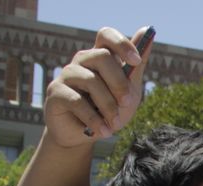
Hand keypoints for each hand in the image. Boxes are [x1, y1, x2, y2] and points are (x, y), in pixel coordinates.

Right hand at [45, 26, 151, 147]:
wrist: (83, 136)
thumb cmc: (108, 111)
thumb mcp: (128, 91)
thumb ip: (136, 66)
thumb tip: (147, 31)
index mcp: (100, 57)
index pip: (106, 35)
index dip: (122, 44)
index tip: (137, 61)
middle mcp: (82, 62)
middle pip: (101, 56)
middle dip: (119, 82)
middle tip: (127, 103)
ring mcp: (67, 75)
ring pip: (91, 80)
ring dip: (108, 106)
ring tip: (116, 124)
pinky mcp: (55, 92)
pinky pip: (77, 101)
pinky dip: (94, 119)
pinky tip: (104, 131)